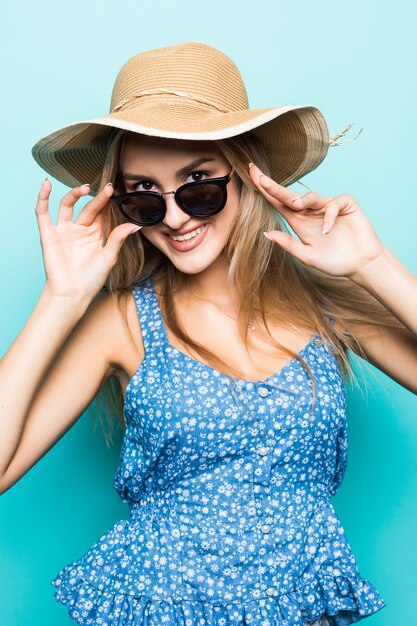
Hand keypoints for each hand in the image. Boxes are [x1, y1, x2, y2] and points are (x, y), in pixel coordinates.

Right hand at [35, 179, 140, 301]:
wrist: (72, 294)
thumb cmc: (91, 280)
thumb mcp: (108, 257)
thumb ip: (118, 239)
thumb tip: (136, 224)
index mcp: (94, 234)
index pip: (101, 212)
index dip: (106, 200)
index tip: (114, 189)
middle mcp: (78, 229)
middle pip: (87, 207)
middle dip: (97, 197)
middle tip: (107, 187)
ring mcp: (63, 230)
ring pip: (67, 205)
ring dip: (74, 194)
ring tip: (85, 187)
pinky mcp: (48, 234)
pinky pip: (43, 213)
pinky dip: (42, 198)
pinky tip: (46, 184)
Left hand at [249, 163, 383, 277]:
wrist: (361, 264)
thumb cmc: (334, 261)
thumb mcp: (307, 256)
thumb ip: (288, 245)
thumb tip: (266, 234)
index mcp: (298, 222)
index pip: (278, 203)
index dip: (266, 190)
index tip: (252, 174)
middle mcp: (311, 211)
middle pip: (288, 195)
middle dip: (273, 186)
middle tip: (259, 177)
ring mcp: (328, 206)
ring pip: (311, 196)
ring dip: (302, 200)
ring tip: (297, 206)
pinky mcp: (345, 205)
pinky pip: (334, 203)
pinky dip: (329, 215)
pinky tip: (328, 230)